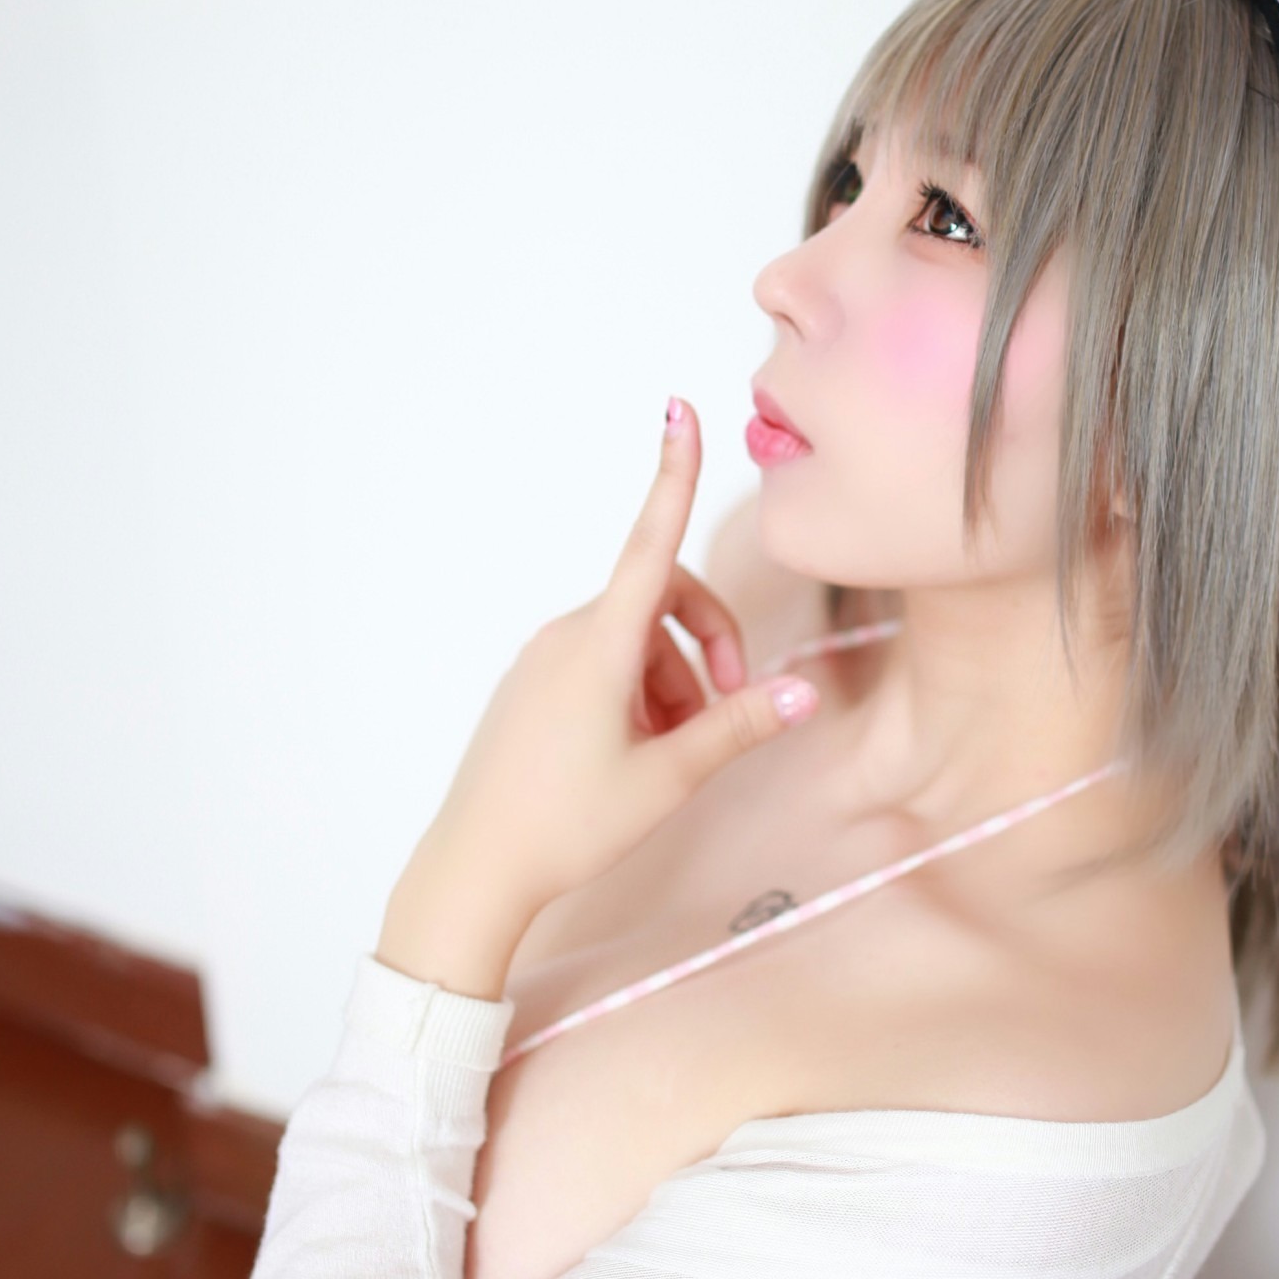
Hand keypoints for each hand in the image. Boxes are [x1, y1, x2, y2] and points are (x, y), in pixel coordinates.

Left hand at [377, 399, 816, 997]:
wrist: (473, 869)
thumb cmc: (566, 825)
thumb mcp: (669, 778)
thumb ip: (738, 726)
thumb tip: (804, 691)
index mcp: (599, 644)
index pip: (651, 540)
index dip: (672, 472)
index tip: (679, 409)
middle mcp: (567, 636)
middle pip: (663, 602)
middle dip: (708, 643)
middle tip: (731, 709)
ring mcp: (544, 661)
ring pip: (635, 642)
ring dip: (676, 681)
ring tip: (678, 754)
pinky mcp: (532, 687)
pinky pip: (601, 665)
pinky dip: (639, 695)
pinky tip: (638, 757)